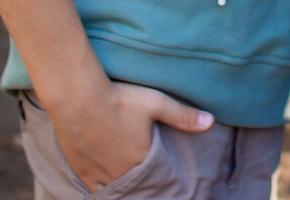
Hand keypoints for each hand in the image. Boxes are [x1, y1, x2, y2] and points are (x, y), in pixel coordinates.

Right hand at [41, 77, 210, 187]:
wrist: (78, 98)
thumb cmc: (119, 99)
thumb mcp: (156, 103)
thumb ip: (183, 116)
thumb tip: (210, 121)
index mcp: (142, 161)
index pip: (157, 180)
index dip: (161, 179)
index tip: (164, 176)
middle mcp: (121, 174)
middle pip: (138, 187)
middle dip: (144, 183)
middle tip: (147, 175)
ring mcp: (99, 176)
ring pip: (117, 189)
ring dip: (125, 184)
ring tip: (130, 176)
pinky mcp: (82, 172)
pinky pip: (96, 190)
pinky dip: (104, 187)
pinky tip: (108, 181)